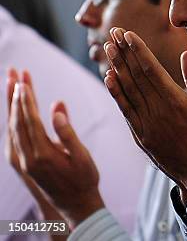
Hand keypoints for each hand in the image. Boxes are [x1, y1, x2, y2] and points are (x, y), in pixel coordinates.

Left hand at [5, 69, 103, 229]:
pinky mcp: (23, 162)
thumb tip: (56, 108)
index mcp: (42, 155)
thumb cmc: (84, 179)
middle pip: (16, 120)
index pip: (30, 120)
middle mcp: (27, 158)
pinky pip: (13, 136)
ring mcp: (23, 161)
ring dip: (11, 103)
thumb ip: (67, 133)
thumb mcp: (82, 156)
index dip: (26, 99)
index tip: (24, 80)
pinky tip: (15, 108)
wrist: (75, 206)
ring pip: (12, 127)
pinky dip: (13, 118)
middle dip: (14, 94)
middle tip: (14, 72)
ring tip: (12, 82)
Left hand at [103, 28, 186, 198]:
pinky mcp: (141, 136)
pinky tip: (110, 79)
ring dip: (117, 67)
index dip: (138, 51)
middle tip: (113, 32)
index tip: (127, 34)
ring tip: (108, 48)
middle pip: (135, 77)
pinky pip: (125, 110)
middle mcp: (157, 113)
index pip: (151, 70)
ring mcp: (146, 126)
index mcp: (177, 104)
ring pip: (127, 91)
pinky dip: (116, 93)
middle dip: (124, 52)